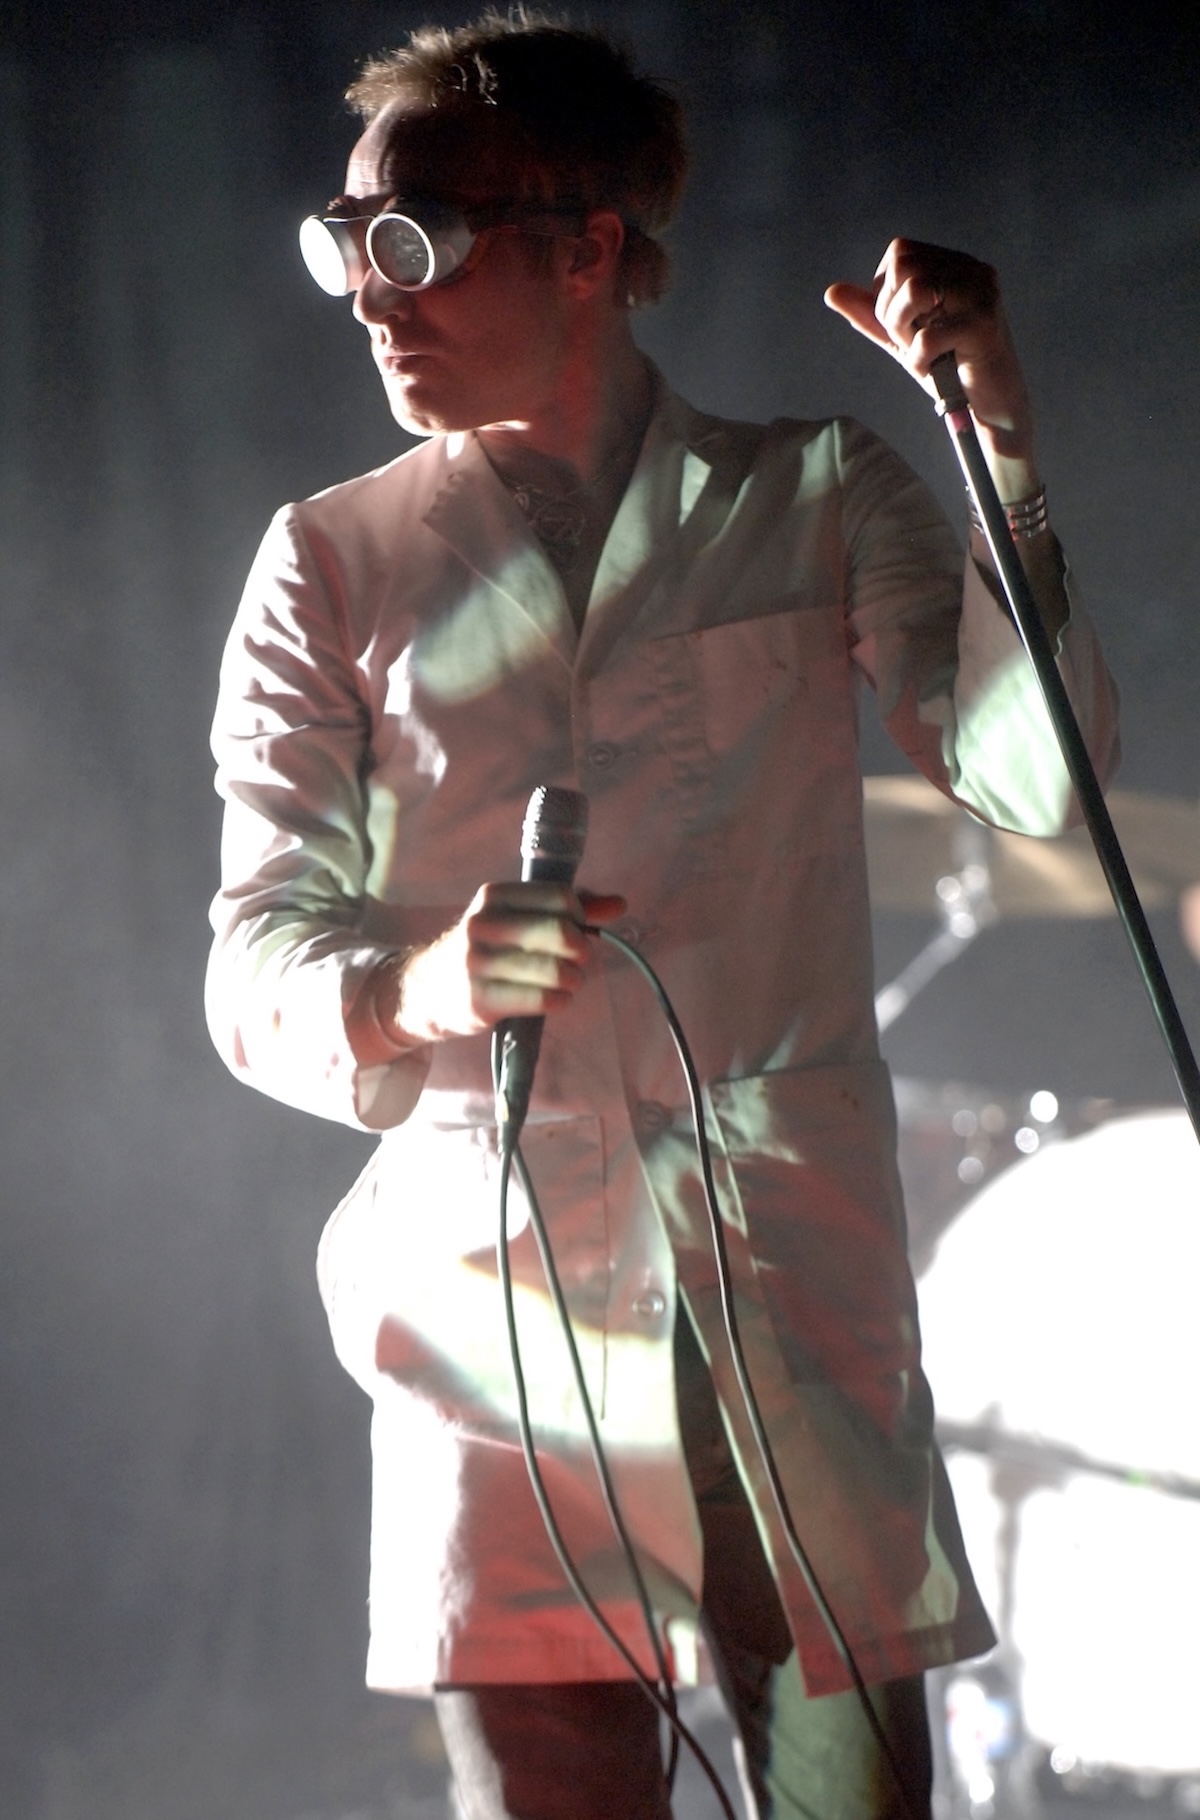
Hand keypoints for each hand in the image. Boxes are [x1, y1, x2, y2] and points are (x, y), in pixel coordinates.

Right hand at [385, 881, 626, 1044]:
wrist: (426, 989)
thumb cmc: (485, 949)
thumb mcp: (516, 919)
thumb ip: (568, 909)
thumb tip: (619, 905)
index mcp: (493, 896)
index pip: (560, 897)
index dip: (581, 915)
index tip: (576, 928)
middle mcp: (482, 925)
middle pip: (562, 933)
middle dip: (582, 950)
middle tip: (579, 960)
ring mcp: (478, 964)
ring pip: (556, 970)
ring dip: (574, 980)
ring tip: (568, 982)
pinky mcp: (480, 1001)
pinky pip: (542, 1000)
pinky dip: (559, 1000)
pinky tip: (554, 999)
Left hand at [825, 238, 1036, 490]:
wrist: (990, 407)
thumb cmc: (949, 370)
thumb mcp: (902, 337)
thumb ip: (870, 315)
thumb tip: (831, 291)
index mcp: (956, 265)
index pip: (901, 252)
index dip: (884, 290)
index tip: (900, 323)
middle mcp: (973, 271)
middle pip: (904, 266)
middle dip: (889, 310)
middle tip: (907, 340)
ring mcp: (982, 294)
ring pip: (916, 291)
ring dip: (903, 331)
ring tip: (921, 352)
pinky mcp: (984, 326)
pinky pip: (928, 335)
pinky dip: (918, 359)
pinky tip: (932, 369)